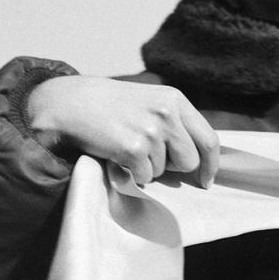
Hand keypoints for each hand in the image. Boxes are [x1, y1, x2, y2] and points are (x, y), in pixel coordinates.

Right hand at [25, 76, 218, 189]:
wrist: (68, 103)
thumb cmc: (109, 106)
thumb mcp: (149, 101)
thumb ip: (175, 122)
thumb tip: (198, 157)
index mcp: (175, 100)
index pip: (209, 139)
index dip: (211, 164)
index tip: (207, 179)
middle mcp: (167, 113)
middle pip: (189, 161)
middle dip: (172, 166)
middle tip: (148, 154)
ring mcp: (151, 130)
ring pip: (164, 171)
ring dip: (147, 166)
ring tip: (126, 145)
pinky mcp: (133, 148)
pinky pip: (145, 177)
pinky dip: (131, 173)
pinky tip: (117, 153)